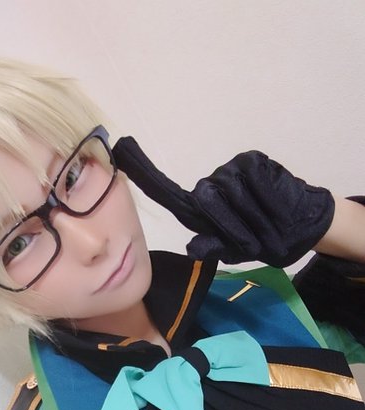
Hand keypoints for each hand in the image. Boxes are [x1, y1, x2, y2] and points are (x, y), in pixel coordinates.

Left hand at [112, 137, 334, 266]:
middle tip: (253, 232)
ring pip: (229, 190)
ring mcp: (230, 169)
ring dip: (249, 211)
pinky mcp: (251, 160)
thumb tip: (192, 247)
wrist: (298, 226)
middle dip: (230, 220)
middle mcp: (211, 184)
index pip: (169, 194)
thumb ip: (214, 247)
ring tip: (264, 219)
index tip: (122, 148)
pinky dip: (264, 195)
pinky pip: (250, 177)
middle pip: (206, 199)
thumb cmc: (262, 239)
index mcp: (201, 210)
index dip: (146, 174)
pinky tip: (273, 202)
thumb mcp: (235, 250)